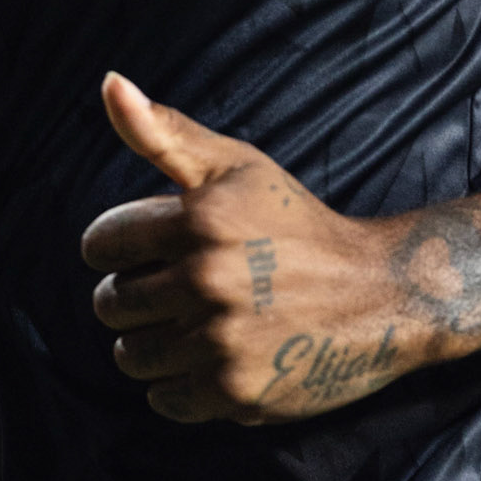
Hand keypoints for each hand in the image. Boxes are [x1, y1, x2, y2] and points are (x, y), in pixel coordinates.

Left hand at [82, 73, 423, 424]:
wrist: (379, 292)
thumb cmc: (295, 221)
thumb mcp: (235, 164)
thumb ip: (164, 132)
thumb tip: (110, 81)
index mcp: (200, 219)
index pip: (102, 243)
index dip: (117, 245)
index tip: (147, 249)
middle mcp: (207, 280)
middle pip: (111, 303)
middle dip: (133, 294)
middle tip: (176, 288)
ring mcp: (222, 340)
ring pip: (131, 355)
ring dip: (150, 343)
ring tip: (191, 323)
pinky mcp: (237, 392)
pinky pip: (164, 399)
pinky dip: (178, 385)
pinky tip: (212, 357)